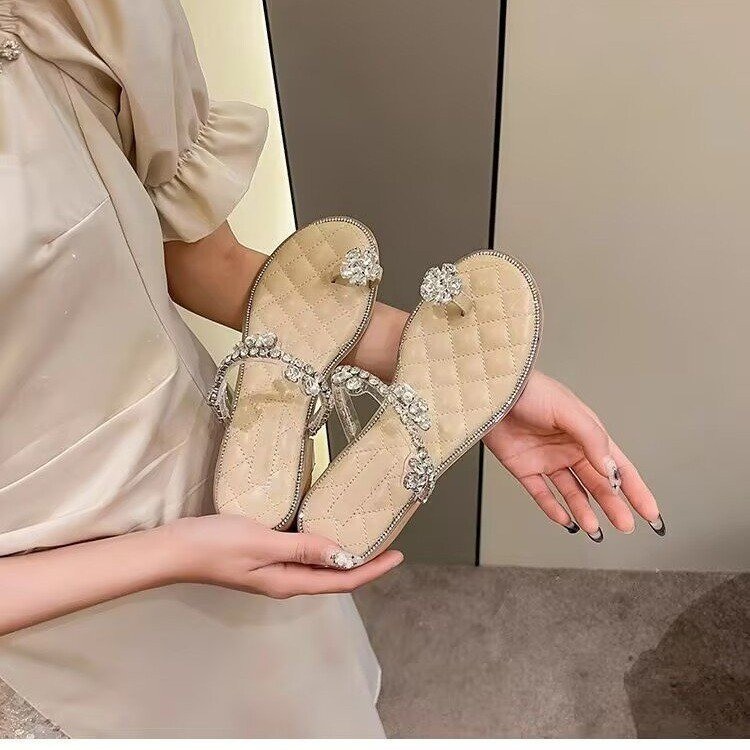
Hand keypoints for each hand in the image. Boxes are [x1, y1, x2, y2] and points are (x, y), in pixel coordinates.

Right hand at [166, 515, 402, 597]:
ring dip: (344, 554)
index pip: (341, 581)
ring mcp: (273, 570)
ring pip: (319, 566)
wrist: (174, 548)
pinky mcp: (264, 558)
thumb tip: (343, 556)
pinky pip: (303, 554)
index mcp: (288, 581)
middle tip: (388, 542)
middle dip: (364, 563)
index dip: (371, 570)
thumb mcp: (263, 543)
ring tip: (366, 536)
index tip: (398, 555)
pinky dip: (322, 545)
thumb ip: (303, 548)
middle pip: (334, 576)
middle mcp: (285, 580)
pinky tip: (325, 529)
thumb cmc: (216, 544)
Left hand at [483, 370, 662, 539]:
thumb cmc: (531, 391)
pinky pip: (541, 494)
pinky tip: (565, 520)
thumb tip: (611, 470)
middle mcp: (569, 449)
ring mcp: (547, 460)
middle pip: (597, 484)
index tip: (650, 512)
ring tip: (595, 529)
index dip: (635, 490)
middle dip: (613, 506)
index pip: (618, 467)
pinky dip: (553, 508)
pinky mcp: (524, 468)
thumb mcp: (569, 411)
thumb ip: (592, 440)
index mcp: (587, 435)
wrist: (495, 392)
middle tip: (625, 525)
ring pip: (572, 492)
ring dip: (584, 510)